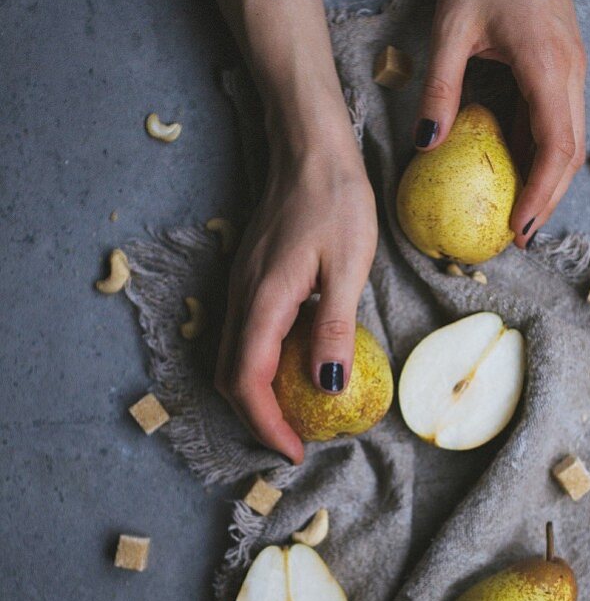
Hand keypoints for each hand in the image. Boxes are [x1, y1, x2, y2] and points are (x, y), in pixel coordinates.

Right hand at [215, 136, 377, 463]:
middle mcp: (242, 299)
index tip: (295, 452)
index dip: (266, 425)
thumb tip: (327, 388)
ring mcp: (240, 288)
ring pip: (231, 359)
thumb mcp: (349, 266)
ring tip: (293, 415)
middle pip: (230, 377)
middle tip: (295, 442)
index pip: (248, 381)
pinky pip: (242, 337)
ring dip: (255, 395)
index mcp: (265, 301)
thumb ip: (335, 328)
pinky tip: (291, 368)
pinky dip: (258, 368)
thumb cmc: (337, 200)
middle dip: (256, 419)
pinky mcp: (248, 279)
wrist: (309, 148)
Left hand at [414, 0, 585, 247]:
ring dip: (546, 180)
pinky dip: (539, 151)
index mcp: (546, 66)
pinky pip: (556, 119)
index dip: (541, 194)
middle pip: (570, 153)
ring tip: (516, 213)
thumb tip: (425, 145)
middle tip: (517, 236)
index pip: (556, 146)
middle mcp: (569, 73)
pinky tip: (512, 169)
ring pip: (568, 139)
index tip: (519, 228)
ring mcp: (570, 70)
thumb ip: (440, 88)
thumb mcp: (449, 28)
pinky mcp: (562, 66)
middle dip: (548, 200)